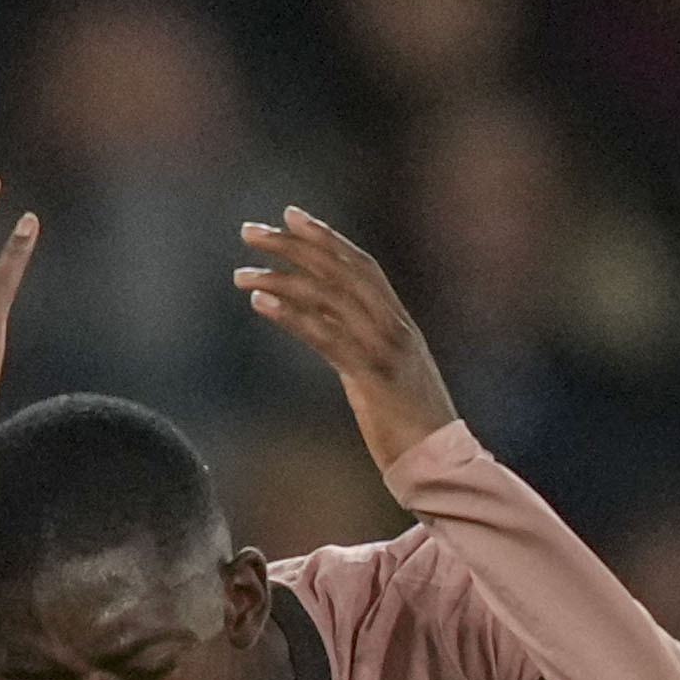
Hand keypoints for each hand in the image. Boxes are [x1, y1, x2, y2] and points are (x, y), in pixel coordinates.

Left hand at [236, 206, 458, 473]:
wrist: (439, 464)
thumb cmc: (409, 426)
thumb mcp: (384, 376)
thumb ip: (361, 346)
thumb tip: (327, 329)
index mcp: (398, 323)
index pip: (360, 265)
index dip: (326, 237)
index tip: (290, 215)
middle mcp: (394, 326)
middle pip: (339, 270)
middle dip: (293, 245)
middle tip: (249, 231)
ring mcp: (385, 348)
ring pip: (328, 298)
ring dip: (280, 279)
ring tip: (240, 272)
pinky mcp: (372, 376)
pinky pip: (327, 336)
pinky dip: (292, 315)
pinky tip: (261, 303)